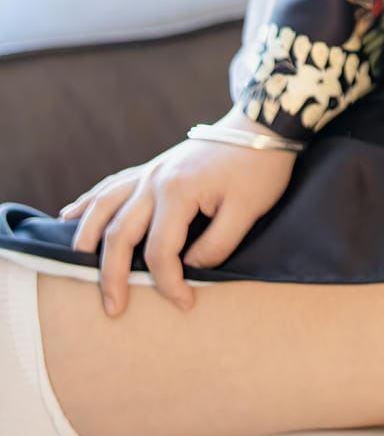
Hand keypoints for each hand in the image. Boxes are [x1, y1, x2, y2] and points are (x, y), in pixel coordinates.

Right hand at [58, 111, 299, 318]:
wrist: (261, 128)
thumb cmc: (259, 169)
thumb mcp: (248, 210)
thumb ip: (217, 245)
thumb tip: (190, 269)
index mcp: (177, 192)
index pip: (160, 252)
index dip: (169, 283)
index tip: (185, 303)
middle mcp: (154, 181)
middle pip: (119, 234)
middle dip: (111, 275)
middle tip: (113, 308)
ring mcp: (149, 172)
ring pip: (104, 207)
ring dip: (87, 238)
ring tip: (77, 266)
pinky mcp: (152, 168)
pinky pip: (110, 186)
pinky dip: (88, 203)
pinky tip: (69, 216)